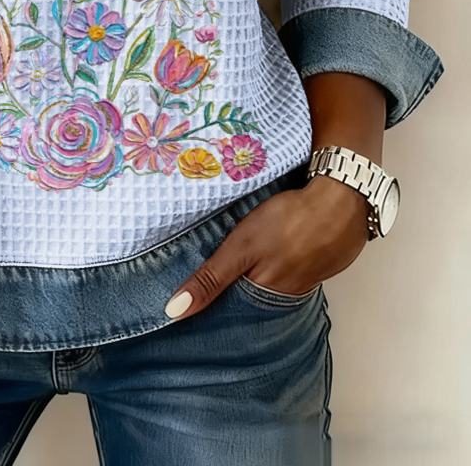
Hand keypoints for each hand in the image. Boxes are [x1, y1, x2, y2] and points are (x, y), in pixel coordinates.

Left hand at [164, 174, 369, 320]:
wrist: (342, 201)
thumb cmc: (289, 223)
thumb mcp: (241, 248)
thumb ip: (210, 279)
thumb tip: (173, 313)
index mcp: (266, 298)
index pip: (230, 315)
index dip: (210, 310)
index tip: (183, 310)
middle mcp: (286, 296)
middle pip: (251, 302)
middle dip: (229, 298)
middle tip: (202, 289)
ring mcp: (305, 280)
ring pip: (270, 286)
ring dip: (254, 281)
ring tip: (232, 274)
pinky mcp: (317, 263)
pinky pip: (290, 272)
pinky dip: (276, 266)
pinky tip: (268, 255)